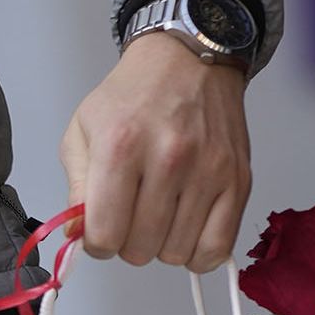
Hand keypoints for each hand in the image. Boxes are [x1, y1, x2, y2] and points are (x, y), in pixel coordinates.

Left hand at [59, 31, 252, 272]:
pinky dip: (198, 252)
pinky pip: (218, 247)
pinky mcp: (239, 180)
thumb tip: (80, 236)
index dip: (96, 243)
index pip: (104, 234)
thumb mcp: (82, 132)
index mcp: (121, 147)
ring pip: (176, 253)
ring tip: (157, 216)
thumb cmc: (130, 98)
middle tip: (129, 217)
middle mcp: (169, 158)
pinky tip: (185, 231)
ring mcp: (209, 171)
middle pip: (139, 249)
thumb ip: (75, 188)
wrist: (187, 62)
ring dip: (161, 245)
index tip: (99, 230)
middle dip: (126, 243)